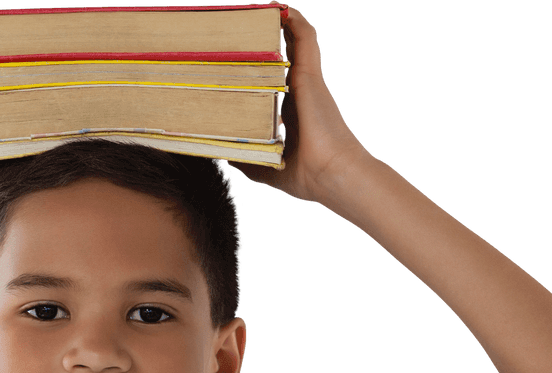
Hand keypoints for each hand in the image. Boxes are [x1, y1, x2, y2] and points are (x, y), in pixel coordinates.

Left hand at [230, 7, 369, 203]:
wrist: (330, 174)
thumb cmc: (304, 176)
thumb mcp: (262, 167)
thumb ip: (244, 156)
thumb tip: (221, 150)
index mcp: (285, 113)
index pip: (267, 83)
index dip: (251, 70)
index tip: (229, 62)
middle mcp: (294, 94)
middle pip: (276, 59)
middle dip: (257, 43)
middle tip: (235, 31)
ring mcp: (304, 82)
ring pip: (290, 44)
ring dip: (273, 26)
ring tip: (254, 12)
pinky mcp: (310, 75)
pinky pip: (304, 39)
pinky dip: (294, 22)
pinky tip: (280, 8)